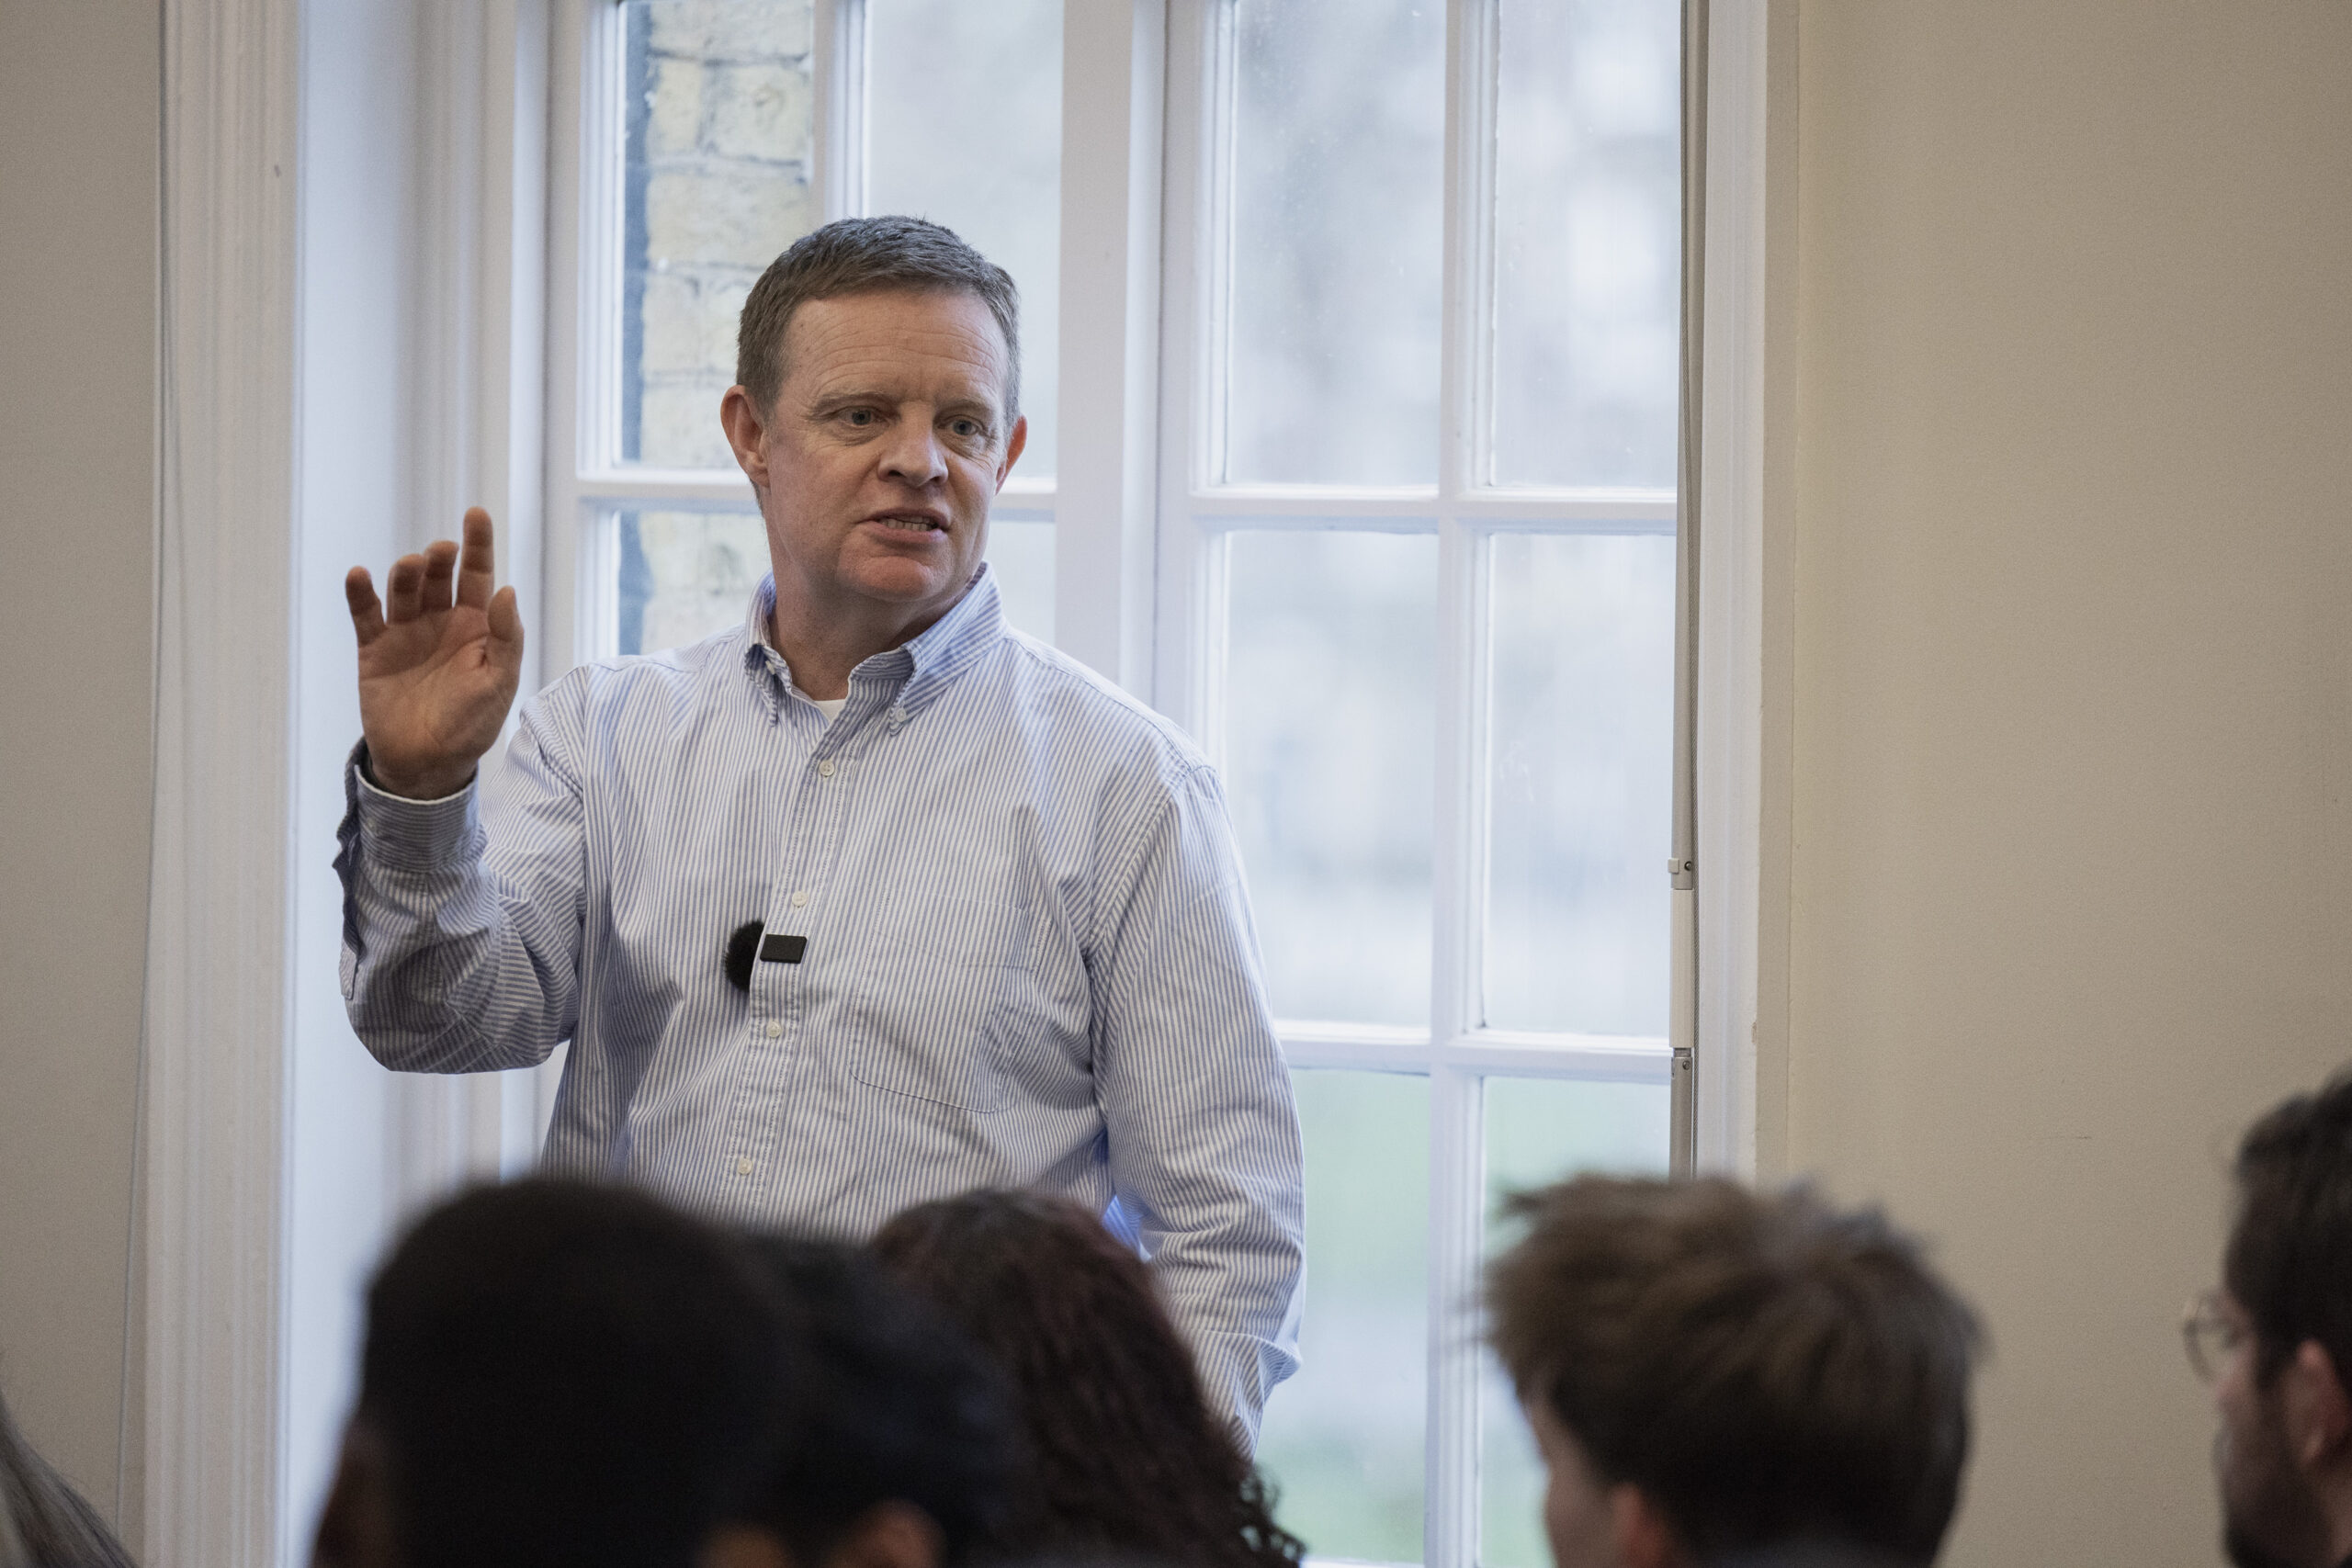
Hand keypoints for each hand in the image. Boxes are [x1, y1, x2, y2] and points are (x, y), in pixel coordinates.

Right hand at [345, 507, 525, 798]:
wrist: (427, 764)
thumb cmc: (472, 723)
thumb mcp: (500, 682)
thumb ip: (506, 638)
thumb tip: (507, 590)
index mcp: (477, 625)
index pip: (479, 575)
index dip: (478, 544)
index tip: (476, 513)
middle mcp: (441, 621)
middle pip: (439, 575)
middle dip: (440, 558)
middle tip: (442, 551)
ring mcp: (406, 632)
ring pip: (404, 588)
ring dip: (406, 572)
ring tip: (411, 565)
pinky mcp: (374, 648)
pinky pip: (365, 614)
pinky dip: (360, 593)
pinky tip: (360, 574)